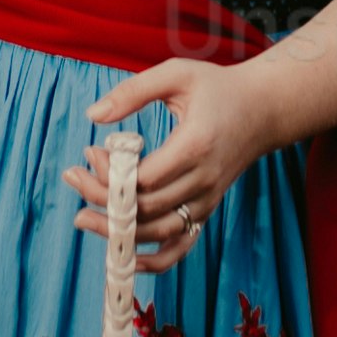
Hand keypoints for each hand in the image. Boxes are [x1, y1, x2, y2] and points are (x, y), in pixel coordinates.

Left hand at [68, 57, 282, 269]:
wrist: (263, 110)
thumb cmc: (217, 88)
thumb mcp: (176, 75)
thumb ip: (133, 92)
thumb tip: (92, 116)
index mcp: (195, 146)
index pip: (143, 179)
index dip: (109, 174)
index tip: (90, 152)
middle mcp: (203, 181)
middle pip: (145, 208)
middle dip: (102, 199)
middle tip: (73, 176)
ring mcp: (206, 200)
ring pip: (157, 232)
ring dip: (116, 231)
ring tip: (82, 216)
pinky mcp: (206, 210)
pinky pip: (180, 248)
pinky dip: (153, 261)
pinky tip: (124, 257)